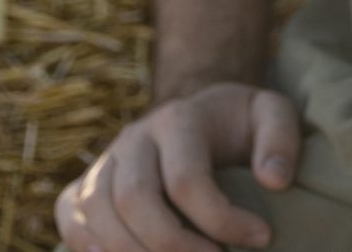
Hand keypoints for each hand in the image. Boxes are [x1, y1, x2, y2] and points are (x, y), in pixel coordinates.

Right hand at [55, 82, 301, 251]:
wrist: (200, 114)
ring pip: (96, 212)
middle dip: (174, 246)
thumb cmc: (238, 124)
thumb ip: (281, 138)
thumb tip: (275, 180)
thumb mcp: (270, 113)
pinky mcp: (87, 182)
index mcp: (177, 120)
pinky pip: (70, 215)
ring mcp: (105, 161)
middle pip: (134, 200)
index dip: (223, 219)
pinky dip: (86, 245)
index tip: (262, 238)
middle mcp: (133, 138)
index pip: (187, 180)